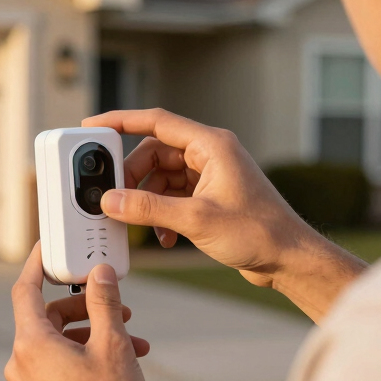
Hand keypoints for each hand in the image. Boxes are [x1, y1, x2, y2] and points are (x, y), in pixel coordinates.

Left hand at [6, 244, 160, 380]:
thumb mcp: (114, 346)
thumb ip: (104, 302)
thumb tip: (99, 272)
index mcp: (31, 345)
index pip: (25, 290)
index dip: (36, 265)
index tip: (45, 249)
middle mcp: (19, 367)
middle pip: (46, 321)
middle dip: (84, 311)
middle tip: (119, 310)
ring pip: (55, 350)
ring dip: (89, 340)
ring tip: (132, 346)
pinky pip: (53, 375)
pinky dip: (79, 364)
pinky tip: (113, 372)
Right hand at [83, 109, 367, 320]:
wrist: (288, 259)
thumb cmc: (258, 232)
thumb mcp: (195, 219)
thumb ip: (148, 208)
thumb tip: (111, 201)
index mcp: (211, 145)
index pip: (156, 122)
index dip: (120, 121)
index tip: (92, 127)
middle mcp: (210, 154)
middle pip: (154, 154)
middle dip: (132, 178)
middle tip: (115, 198)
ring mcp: (210, 175)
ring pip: (161, 177)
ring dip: (147, 201)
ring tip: (143, 225)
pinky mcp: (209, 196)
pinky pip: (172, 195)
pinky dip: (161, 212)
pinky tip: (164, 235)